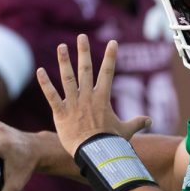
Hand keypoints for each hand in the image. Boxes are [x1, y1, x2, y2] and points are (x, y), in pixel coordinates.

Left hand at [36, 34, 150, 155]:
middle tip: (82, 37)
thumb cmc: (111, 143)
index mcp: (103, 99)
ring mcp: (74, 104)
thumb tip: (150, 121)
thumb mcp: (126, 131)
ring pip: (68, 78)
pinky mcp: (61, 113)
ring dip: (64, 62)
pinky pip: (52, 96)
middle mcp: (88, 97)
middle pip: (86, 70)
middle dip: (84, 52)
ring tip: (62, 46)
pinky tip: (39, 71)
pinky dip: (45, 84)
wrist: (96, 154)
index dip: (111, 57)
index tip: (113, 42)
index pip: (108, 73)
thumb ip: (137, 123)